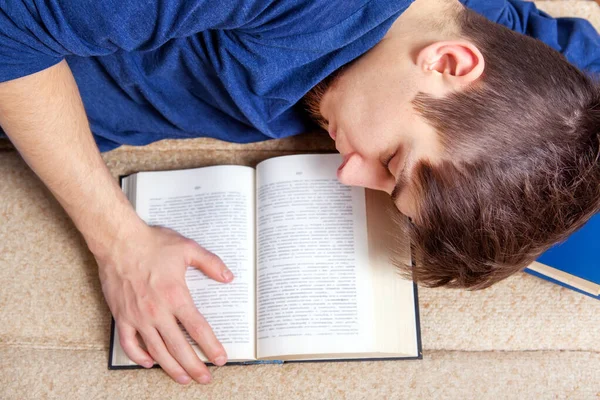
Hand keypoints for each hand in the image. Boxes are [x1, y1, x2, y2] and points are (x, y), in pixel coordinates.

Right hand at [96, 223, 233, 384]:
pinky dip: (140, 357)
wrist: (118, 241)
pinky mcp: (121, 316)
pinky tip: (150, 362)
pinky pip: (130, 344)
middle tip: (205, 378)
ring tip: (183, 379)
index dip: (211, 346)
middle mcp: (157, 311)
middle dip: (194, 366)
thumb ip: (211, 263)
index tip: (220, 359)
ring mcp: (138, 316)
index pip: (198, 329)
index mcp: (176, 296)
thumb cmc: (153, 243)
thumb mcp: (188, 248)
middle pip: (179, 347)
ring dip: (171, 367)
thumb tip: (228, 277)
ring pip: (156, 351)